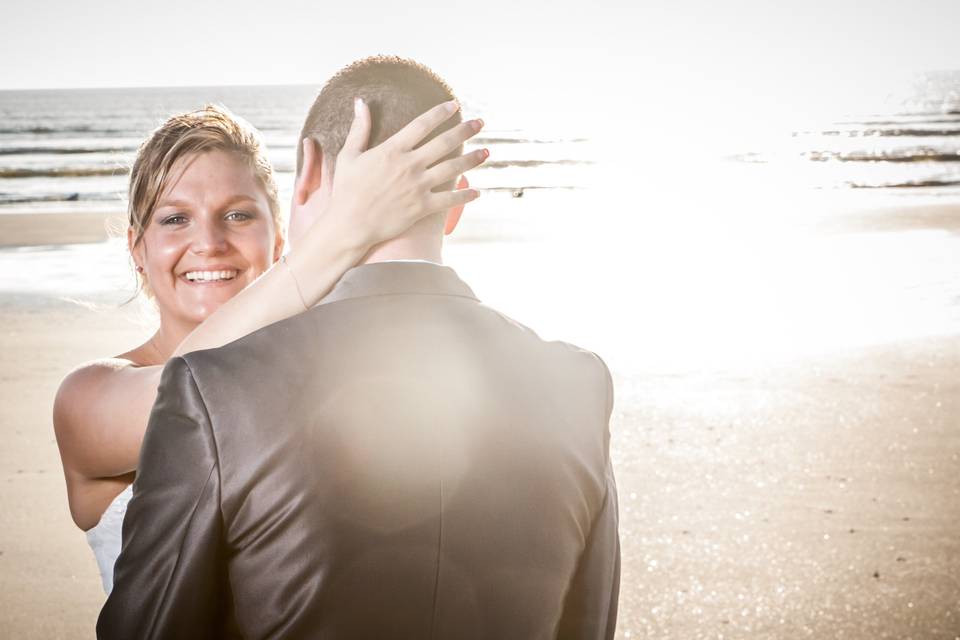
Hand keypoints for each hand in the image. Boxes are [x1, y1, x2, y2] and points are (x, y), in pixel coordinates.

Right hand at [297, 98, 487, 248]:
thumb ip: (359, 128)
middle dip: (465, 131)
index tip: (455, 106)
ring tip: (487, 153)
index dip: (441, 113)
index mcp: (392, 150)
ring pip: (452, 168)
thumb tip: (360, 102)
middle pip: (444, 143)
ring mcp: (418, 186)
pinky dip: (465, 196)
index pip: (422, 124)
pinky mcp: (422, 207)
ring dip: (472, 160)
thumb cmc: (347, 190)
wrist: (350, 224)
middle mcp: (409, 165)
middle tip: (480, 123)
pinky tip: (478, 192)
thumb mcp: (349, 155)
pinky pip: (449, 200)